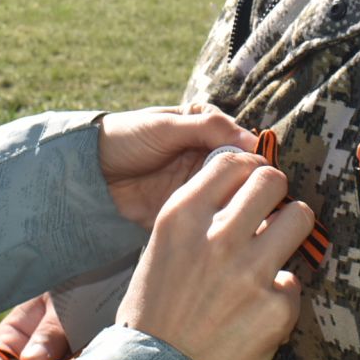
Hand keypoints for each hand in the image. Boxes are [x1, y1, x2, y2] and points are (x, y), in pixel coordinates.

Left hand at [99, 104, 256, 227]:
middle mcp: (209, 157)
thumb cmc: (127, 137)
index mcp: (208, 129)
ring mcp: (200, 186)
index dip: (257, 159)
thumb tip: (251, 139)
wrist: (91, 173)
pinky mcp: (189, 211)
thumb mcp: (166, 127)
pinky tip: (233, 232)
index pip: (244, 144)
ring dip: (243, 208)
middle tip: (266, 202)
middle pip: (244, 174)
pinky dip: (224, 225)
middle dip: (254, 188)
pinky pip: (213, 219)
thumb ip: (207, 127)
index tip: (268, 175)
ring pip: (234, 198)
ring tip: (253, 220)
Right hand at [116, 150, 312, 359]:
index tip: (252, 183)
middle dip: (276, 194)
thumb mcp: (160, 250)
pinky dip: (281, 296)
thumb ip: (196, 219)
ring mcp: (250, 271)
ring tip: (278, 251)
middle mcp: (218, 237)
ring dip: (292, 231)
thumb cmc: (153, 317)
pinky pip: (294, 282)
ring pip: (300, 218)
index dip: (249, 169)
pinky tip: (259, 312)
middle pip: (272, 180)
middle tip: (272, 213)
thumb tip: (233, 191)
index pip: (232, 162)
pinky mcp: (275, 307)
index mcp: (182, 217)